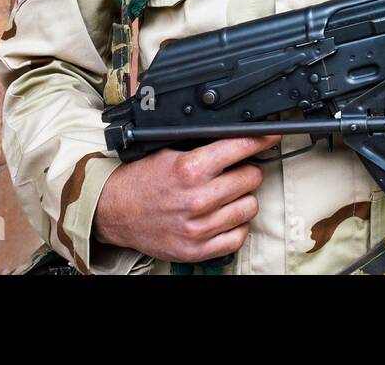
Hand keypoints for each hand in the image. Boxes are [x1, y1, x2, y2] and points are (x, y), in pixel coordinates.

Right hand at [93, 133, 279, 263]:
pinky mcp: (197, 249)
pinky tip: (223, 216)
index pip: (241, 147)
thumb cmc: (141, 180)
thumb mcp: (170, 152)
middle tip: (235, 170)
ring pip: (250, 207)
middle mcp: (197, 199)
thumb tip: (239, 135)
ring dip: (242, 198)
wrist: (113, 212)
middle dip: (247, 170)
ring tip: (226, 194)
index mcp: (190, 169)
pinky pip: (238, 236)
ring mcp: (198, 227)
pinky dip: (235, 225)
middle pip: (252, 178)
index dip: (261, 138)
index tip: (271, 135)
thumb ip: (204, 145)